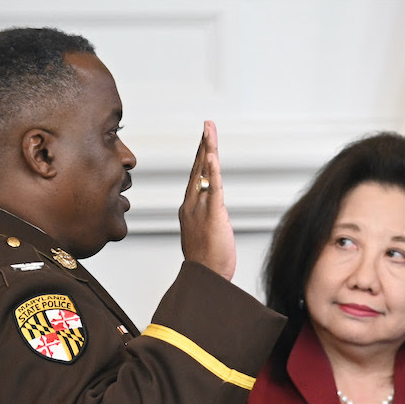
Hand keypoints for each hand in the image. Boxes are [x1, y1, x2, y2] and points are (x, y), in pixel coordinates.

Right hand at [179, 121, 235, 279]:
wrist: (204, 278)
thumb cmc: (206, 262)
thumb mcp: (204, 234)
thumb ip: (207, 219)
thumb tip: (214, 213)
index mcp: (190, 208)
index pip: (196, 176)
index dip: (201, 156)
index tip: (205, 140)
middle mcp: (192, 204)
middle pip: (198, 168)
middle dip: (204, 144)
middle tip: (207, 125)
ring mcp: (200, 208)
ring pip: (204, 173)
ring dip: (208, 149)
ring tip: (209, 130)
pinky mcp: (212, 215)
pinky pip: (213, 188)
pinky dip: (212, 171)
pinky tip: (212, 155)